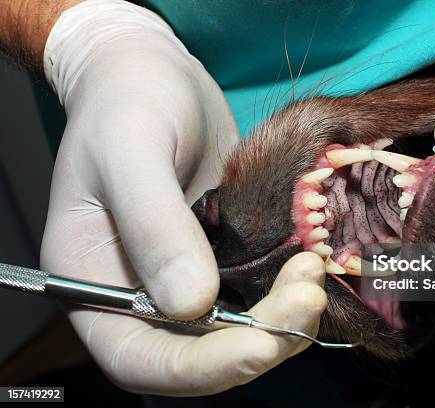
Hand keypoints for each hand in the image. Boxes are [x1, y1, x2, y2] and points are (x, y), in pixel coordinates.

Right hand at [38, 0, 325, 394]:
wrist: (154, 76)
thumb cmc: (126, 101)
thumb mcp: (129, 151)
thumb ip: (153, 225)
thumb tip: (192, 303)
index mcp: (96, 282)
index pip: (140, 357)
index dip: (199, 368)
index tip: (258, 345)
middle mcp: (141, 293)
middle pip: (199, 353)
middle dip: (260, 338)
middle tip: (307, 293)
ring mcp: (185, 277)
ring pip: (238, 329)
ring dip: (284, 316)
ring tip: (314, 269)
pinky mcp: (223, 257)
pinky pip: (258, 293)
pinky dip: (287, 290)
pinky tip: (312, 260)